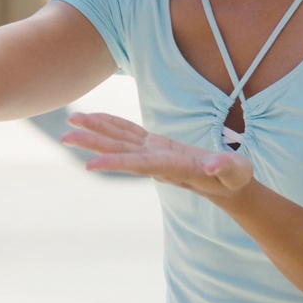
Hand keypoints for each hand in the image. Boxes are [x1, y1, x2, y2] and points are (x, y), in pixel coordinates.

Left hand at [60, 112, 253, 199]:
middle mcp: (156, 162)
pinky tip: (93, 117)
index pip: (139, 165)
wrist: (227, 186)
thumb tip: (214, 165)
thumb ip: (226, 168)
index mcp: (172, 168)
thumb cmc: (234, 179)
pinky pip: (129, 132)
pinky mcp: (156, 145)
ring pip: (120, 140)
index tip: (89, 164)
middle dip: (93, 144)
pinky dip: (111, 123)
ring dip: (95, 131)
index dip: (115, 163)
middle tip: (65, 137)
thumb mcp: (237, 173)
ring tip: (71, 122)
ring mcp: (153, 153)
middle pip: (120, 152)